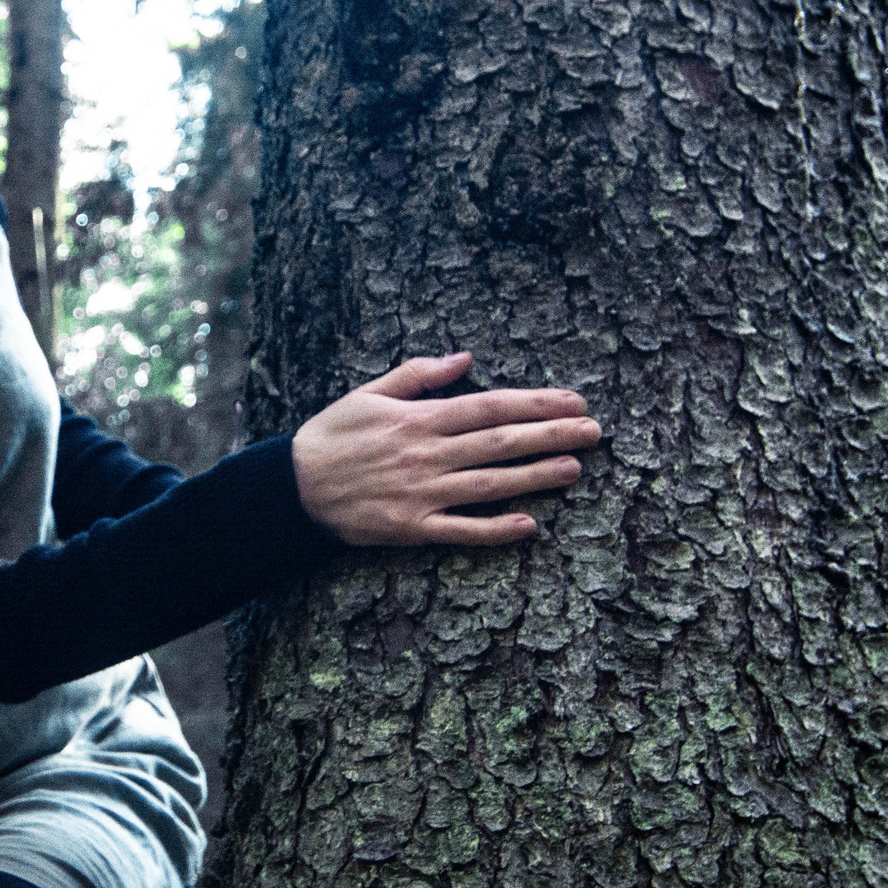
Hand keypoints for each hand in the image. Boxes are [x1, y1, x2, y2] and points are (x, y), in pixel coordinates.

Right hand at [291, 352, 599, 547]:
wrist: (292, 487)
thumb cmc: (332, 435)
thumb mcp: (369, 393)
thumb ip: (419, 375)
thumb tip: (466, 357)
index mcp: (418, 418)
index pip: (490, 406)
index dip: (536, 402)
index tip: (574, 400)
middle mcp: (427, 455)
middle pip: (500, 442)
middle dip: (551, 435)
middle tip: (594, 430)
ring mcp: (422, 493)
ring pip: (490, 484)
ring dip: (535, 476)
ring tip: (575, 468)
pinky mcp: (412, 527)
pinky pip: (461, 530)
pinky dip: (495, 529)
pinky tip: (529, 526)